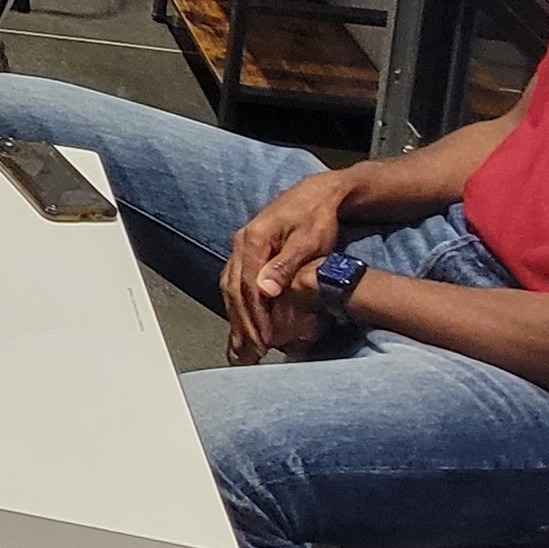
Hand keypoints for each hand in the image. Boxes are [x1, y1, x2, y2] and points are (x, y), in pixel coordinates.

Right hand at [220, 170, 350, 362]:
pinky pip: (235, 282)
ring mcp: (241, 247)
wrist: (318, 194)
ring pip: (230, 288)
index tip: (263, 341)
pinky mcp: (247, 252)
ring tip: (242, 346)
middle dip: (241, 324)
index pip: (247, 286)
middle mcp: (240, 243)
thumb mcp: (308, 240)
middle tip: (250, 353)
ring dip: (236, 318)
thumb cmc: (317, 217)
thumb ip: (285, 266)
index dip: (254, 316)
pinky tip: (241, 322)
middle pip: (234, 290)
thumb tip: (265, 292)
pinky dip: (237, 306)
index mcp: (252, 239)